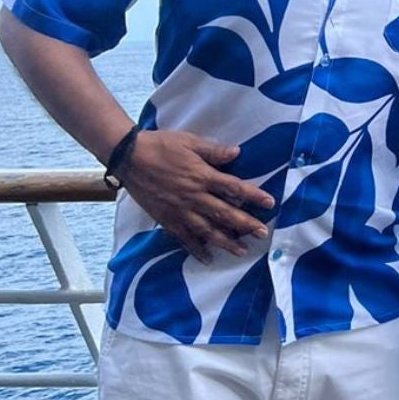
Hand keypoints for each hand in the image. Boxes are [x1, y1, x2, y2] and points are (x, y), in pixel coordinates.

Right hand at [122, 130, 274, 263]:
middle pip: (224, 213)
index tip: (270, 203)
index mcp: (202, 176)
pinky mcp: (166, 219)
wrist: (129, 157)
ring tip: (241, 251)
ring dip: (226, 242)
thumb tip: (237, 153)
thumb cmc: (161, 145)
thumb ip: (214, 151)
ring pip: (207, 230)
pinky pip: (184, 238)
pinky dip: (196, 249)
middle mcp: (194, 196)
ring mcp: (180, 210)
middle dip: (245, 225)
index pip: (234, 188)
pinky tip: (207, 257)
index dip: (253, 196)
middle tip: (263, 234)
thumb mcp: (189, 142)